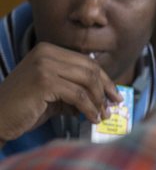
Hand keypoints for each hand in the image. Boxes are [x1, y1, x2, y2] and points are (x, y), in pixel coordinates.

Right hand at [0, 42, 121, 143]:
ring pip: (87, 82)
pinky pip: (78, 95)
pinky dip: (89, 108)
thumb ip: (75, 89)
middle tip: (113, 107)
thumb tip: (105, 97)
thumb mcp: (54, 93)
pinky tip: (92, 119)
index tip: (115, 95)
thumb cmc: (26, 107)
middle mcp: (46, 53)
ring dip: (98, 101)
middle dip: (105, 90)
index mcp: (49, 50)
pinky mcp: (44, 81)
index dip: (105, 80)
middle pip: (90, 70)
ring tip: (102, 116)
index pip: (87, 62)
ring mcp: (44, 65)